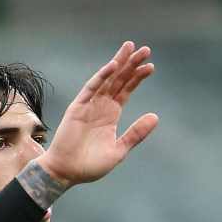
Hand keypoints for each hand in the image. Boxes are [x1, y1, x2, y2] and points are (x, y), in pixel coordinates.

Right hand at [36, 40, 159, 185]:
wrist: (66, 173)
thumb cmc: (90, 166)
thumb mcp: (119, 150)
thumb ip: (136, 133)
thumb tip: (155, 116)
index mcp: (110, 115)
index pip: (126, 91)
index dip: (137, 78)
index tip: (150, 67)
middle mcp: (100, 107)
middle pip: (118, 80)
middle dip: (131, 64)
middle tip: (145, 50)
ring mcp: (88, 106)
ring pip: (106, 80)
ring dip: (118, 63)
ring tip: (131, 48)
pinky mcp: (77, 108)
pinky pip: (90, 88)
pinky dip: (101, 76)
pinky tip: (113, 65)